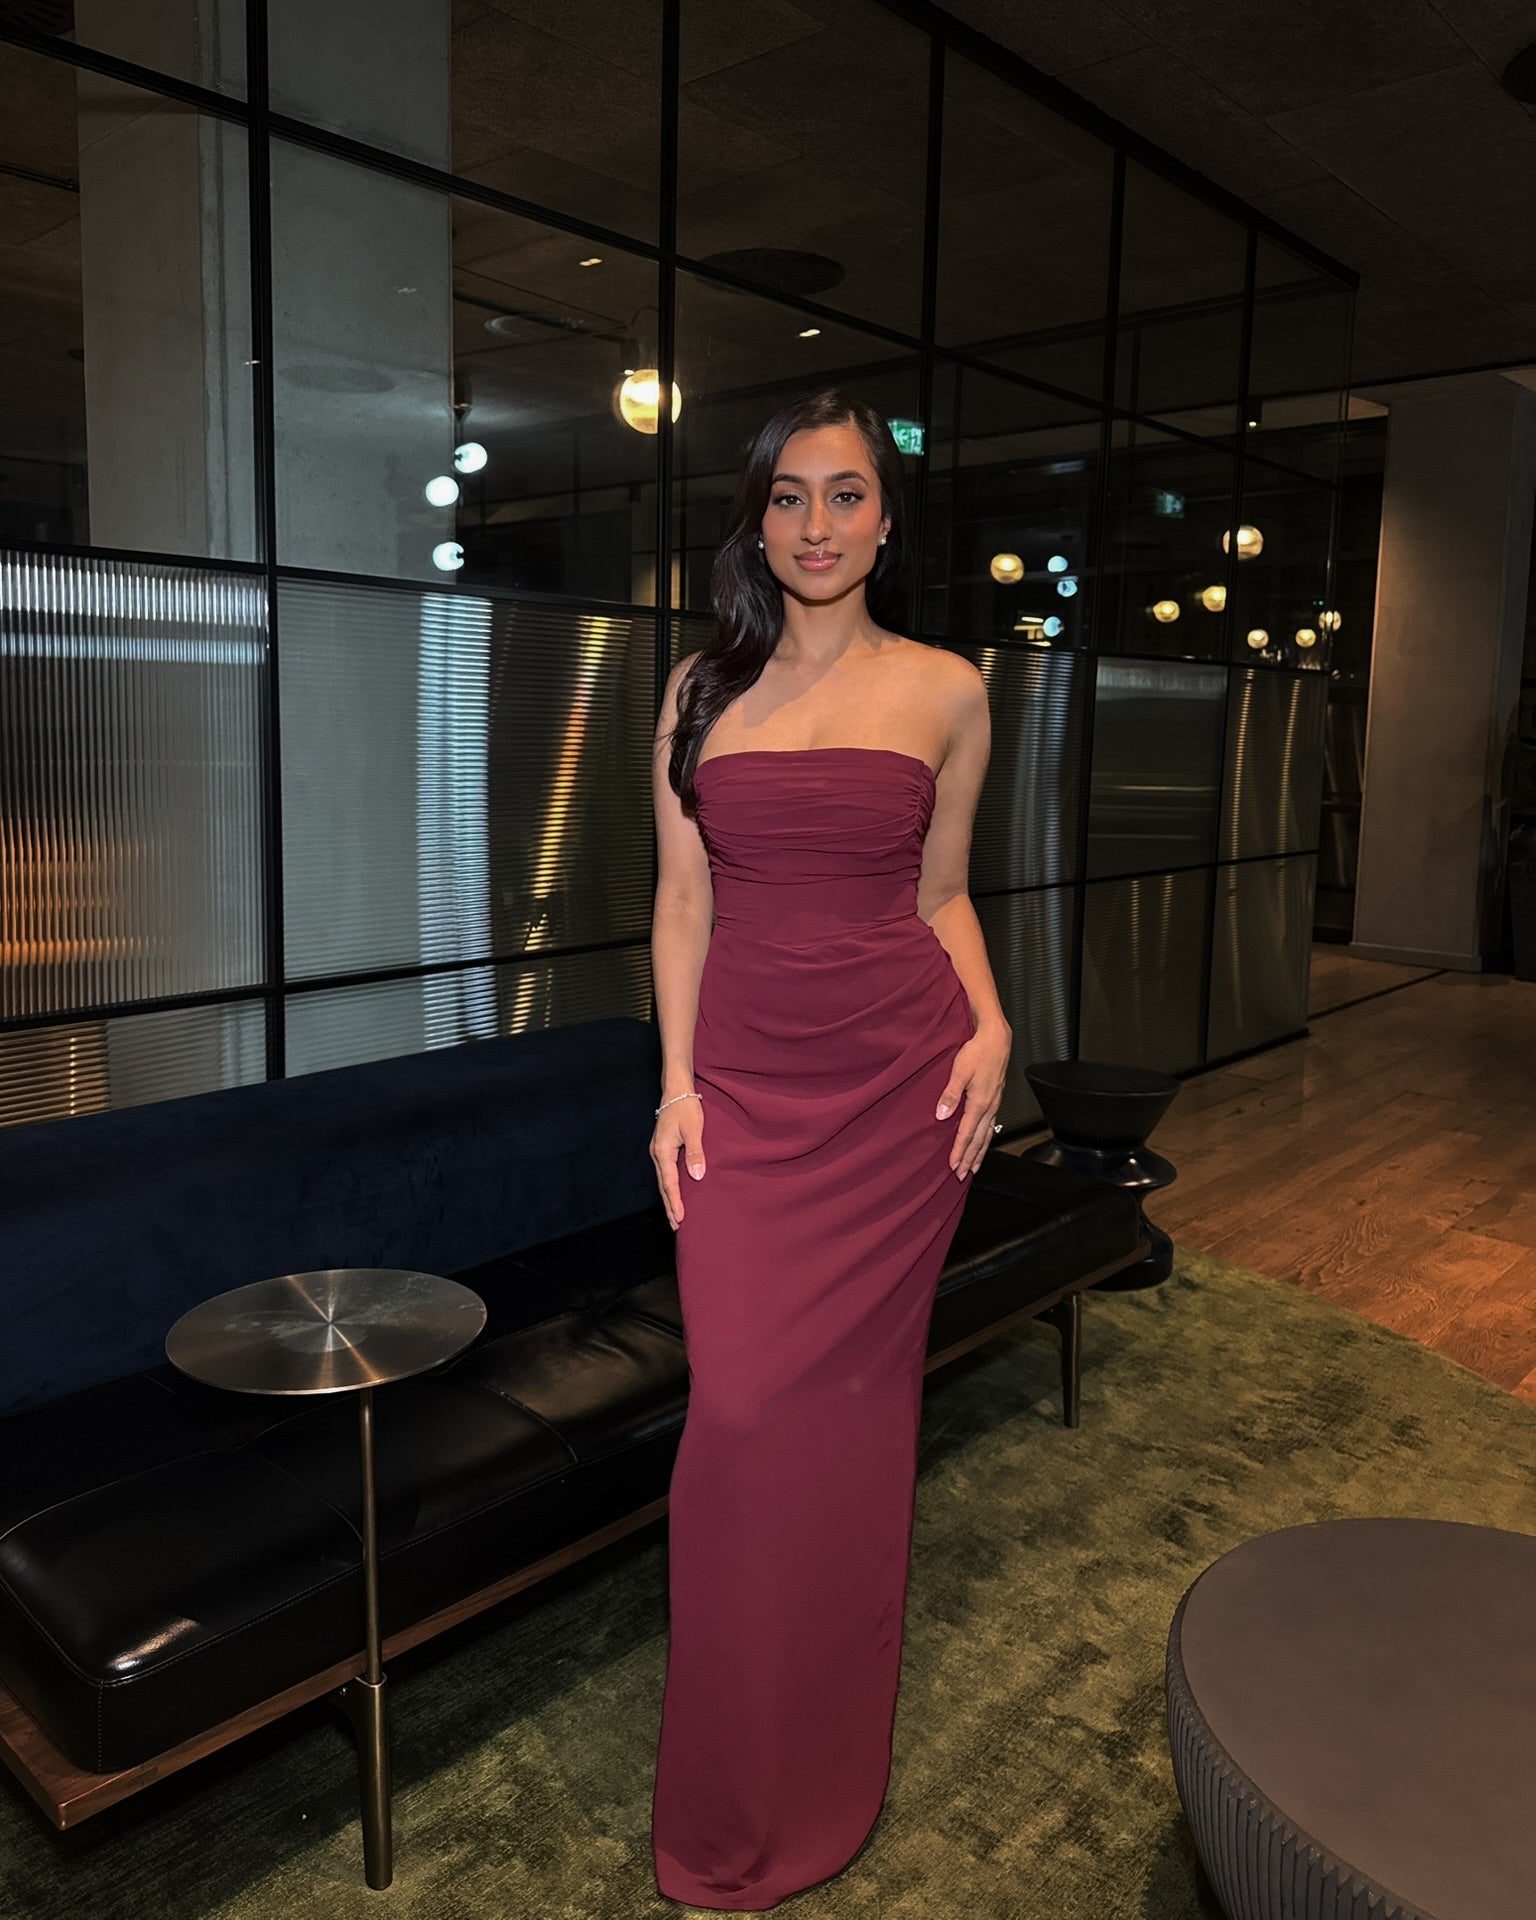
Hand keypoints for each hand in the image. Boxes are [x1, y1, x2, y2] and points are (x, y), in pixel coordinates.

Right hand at [651, 1093, 705, 1228]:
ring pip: (664, 1180)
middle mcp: (657, 1154)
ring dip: (669, 1198)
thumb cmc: (686, 1108)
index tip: (680, 1218)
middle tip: (676, 1226)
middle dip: (670, 1206)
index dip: (675, 1202)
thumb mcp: (694, 1129)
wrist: (676, 1090)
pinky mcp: (663, 1148)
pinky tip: (676, 1193)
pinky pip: (666, 1173)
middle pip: (663, 1186)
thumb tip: (696, 1175)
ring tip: (676, 1216)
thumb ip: (695, 1153)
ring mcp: (659, 1151)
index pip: (669, 1183)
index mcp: (662, 1151)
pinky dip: (670, 1186)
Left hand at [935, 1022, 1010, 1179]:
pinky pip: (991, 1125)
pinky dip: (986, 1138)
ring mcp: (995, 1103)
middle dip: (970, 1158)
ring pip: (987, 1134)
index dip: (959, 1151)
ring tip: (974, 1167)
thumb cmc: (977, 1052)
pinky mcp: (996, 1098)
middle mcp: (990, 1107)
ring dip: (979, 1152)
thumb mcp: (959, 1072)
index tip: (952, 1165)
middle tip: (961, 1175)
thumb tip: (941, 1116)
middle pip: (979, 1139)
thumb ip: (950, 1095)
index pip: (967, 1133)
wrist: (996, 1038)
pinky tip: (983, 1142)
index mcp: (980, 1103)